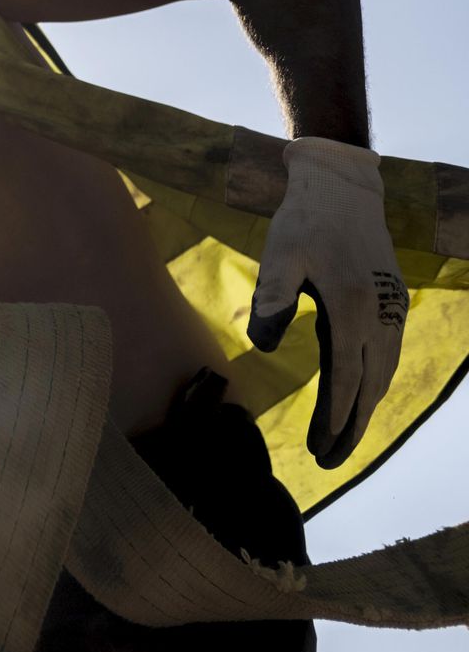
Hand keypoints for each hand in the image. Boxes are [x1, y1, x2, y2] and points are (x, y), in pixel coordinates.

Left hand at [247, 136, 407, 468]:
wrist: (343, 188)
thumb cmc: (304, 221)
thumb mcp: (279, 255)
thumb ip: (271, 299)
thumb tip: (261, 346)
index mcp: (353, 308)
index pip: (344, 379)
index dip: (333, 419)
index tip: (317, 450)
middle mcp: (380, 315)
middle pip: (369, 388)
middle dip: (350, 430)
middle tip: (327, 463)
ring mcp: (391, 310)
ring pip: (381, 375)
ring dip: (364, 412)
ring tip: (340, 443)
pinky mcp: (390, 304)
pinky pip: (385, 357)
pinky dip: (372, 385)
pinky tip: (357, 400)